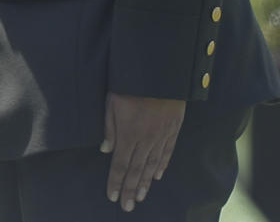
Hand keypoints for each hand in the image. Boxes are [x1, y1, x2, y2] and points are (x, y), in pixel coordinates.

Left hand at [101, 92, 184, 210]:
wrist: (161, 72)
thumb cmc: (131, 84)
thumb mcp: (112, 102)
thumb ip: (109, 128)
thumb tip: (106, 151)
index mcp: (128, 135)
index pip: (120, 165)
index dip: (116, 182)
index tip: (113, 197)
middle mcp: (146, 140)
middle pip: (136, 170)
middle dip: (130, 189)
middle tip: (128, 206)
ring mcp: (161, 136)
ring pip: (152, 165)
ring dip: (145, 182)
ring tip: (140, 196)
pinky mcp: (173, 129)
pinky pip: (167, 152)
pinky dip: (161, 166)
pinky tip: (156, 176)